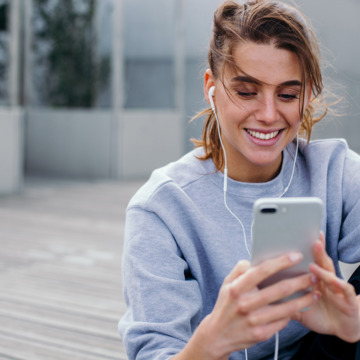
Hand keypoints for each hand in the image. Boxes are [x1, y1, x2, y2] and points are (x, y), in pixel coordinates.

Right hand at [180, 252, 318, 359]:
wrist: (218, 335)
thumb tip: (254, 260)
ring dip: (304, 299)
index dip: (281, 262)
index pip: (262, 271)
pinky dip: (293, 313)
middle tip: (313, 275)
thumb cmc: (226, 305)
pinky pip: (282, 322)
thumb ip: (240, 269)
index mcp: (237, 288)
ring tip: (315, 292)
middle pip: (279, 290)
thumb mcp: (227, 284)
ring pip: (286, 308)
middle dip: (300, 281)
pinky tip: (302, 307)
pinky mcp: (261, 334)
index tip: (296, 256)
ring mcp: (254, 321)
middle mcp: (245, 304)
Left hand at [292, 232, 359, 342]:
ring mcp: (338, 289)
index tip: (292, 236)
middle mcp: (326, 280)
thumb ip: (284, 299)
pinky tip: (334, 280)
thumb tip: (264, 293)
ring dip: (322, 263)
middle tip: (308, 237)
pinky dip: (339, 284)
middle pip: (320, 262)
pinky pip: (345, 291)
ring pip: (330, 273)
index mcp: (314, 279)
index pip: (308, 261)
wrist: (343, 330)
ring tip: (315, 254)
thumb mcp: (298, 307)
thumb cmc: (320, 315)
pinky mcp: (349, 301)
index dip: (302, 250)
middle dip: (315, 249)